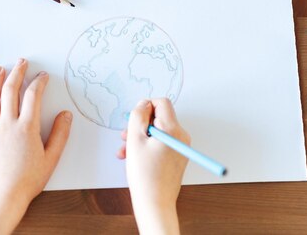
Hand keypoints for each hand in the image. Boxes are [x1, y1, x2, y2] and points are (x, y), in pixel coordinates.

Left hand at [0, 59, 72, 234]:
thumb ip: (60, 134)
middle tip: (21, 62)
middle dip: (17, 73)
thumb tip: (65, 115)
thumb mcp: (51, 159)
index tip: (42, 76)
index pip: (33, 96)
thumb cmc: (27, 181)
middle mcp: (7, 124)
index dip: (39, 82)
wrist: (1, 198)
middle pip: (10, 91)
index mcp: (26, 128)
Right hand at [118, 98, 189, 234]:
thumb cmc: (145, 174)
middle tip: (125, 137)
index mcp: (173, 129)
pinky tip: (134, 158)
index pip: (162, 102)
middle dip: (139, 125)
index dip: (145, 107)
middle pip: (159, 118)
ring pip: (157, 132)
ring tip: (126, 152)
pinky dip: (147, 147)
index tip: (134, 120)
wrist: (155, 203)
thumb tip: (143, 103)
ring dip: (140, 138)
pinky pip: (161, 143)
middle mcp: (181, 136)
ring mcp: (180, 147)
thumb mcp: (135, 139)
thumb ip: (138, 115)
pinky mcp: (177, 156)